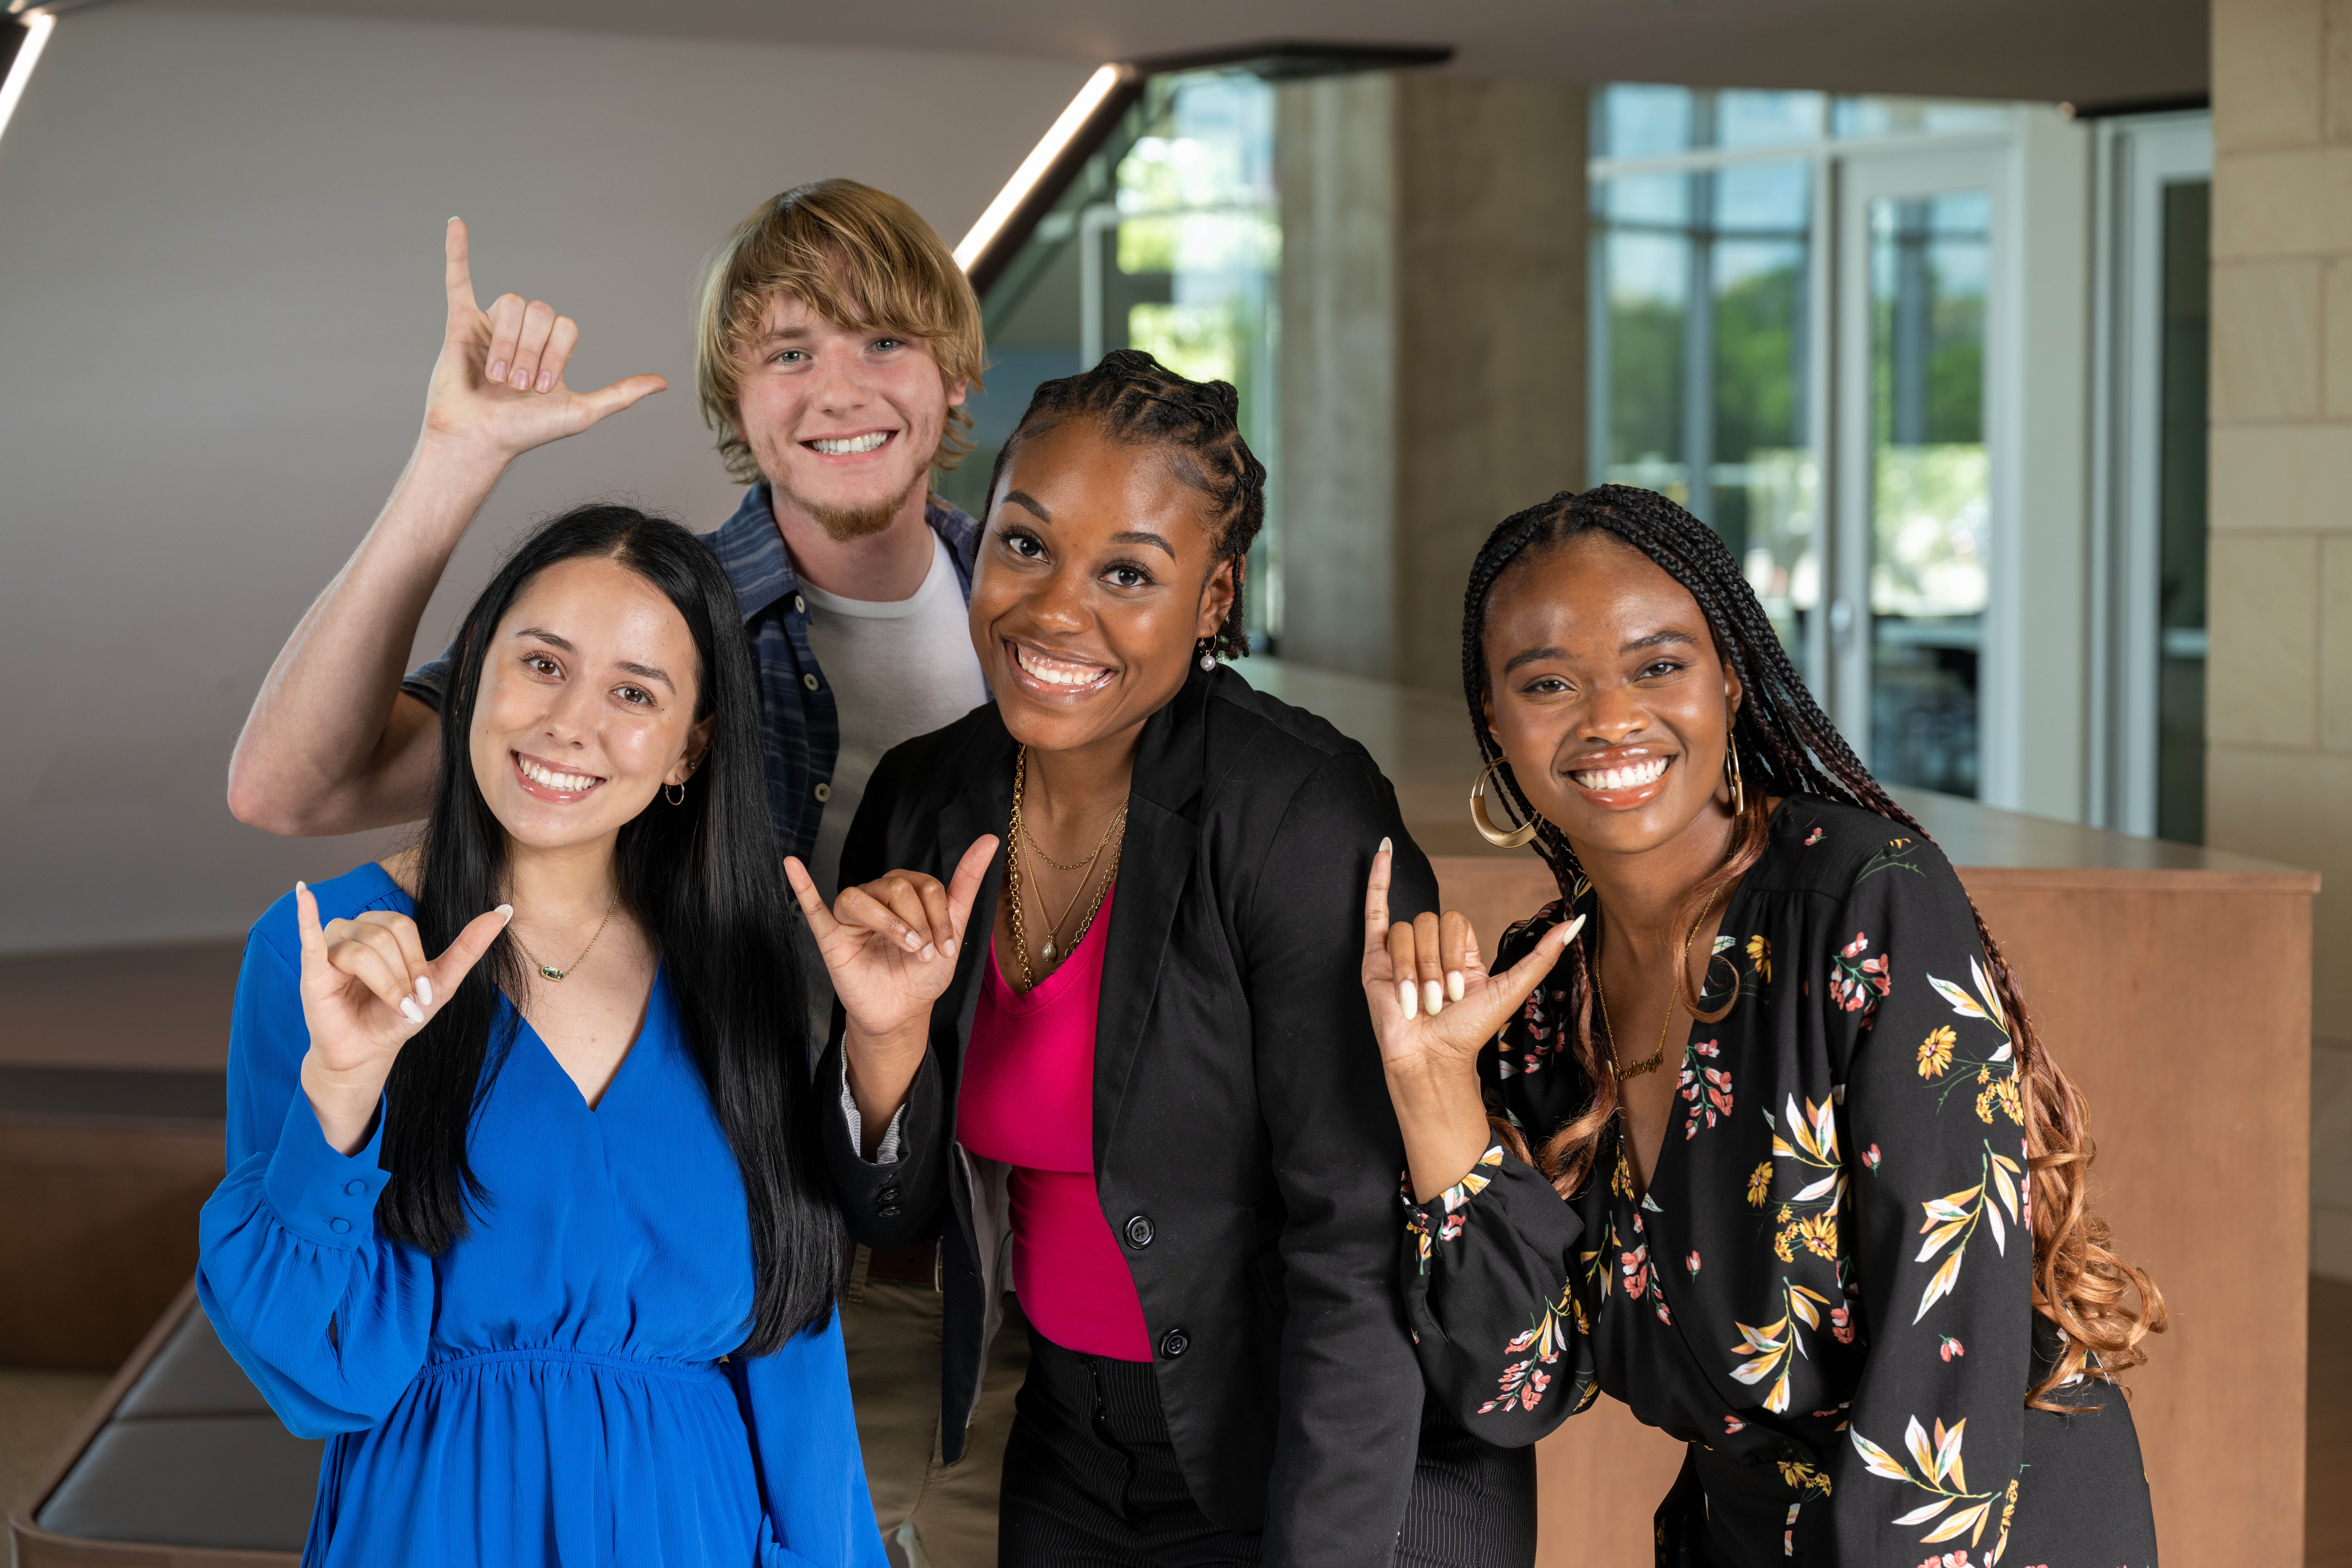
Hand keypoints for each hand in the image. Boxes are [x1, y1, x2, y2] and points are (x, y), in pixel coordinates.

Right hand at [293, 880, 511, 1151]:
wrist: (368, 1051)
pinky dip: (306, 915)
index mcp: (383, 930)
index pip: (402, 927)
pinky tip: (304, 894)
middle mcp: (355, 931)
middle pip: (382, 935)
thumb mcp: (441, 982)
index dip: (415, 961)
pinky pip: (310, 936)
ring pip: (360, 949)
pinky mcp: (312, 969)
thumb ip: (470, 946)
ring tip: (387, 1005)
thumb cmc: (399, 1015)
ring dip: (382, 983)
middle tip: (404, 1003)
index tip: (422, 994)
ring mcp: (331, 947)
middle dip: (400, 975)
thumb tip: (505, 909)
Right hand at [420, 218, 666, 467]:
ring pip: (511, 303)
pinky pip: (459, 280)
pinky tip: (456, 224)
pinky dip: (457, 251)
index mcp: (551, 349)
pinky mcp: (461, 324)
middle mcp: (524, 334)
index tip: (543, 389)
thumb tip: (663, 383)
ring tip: (497, 377)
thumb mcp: (582, 412)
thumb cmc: (525, 431)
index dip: (556, 354)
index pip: (565, 325)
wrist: (480, 439)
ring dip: (508, 343)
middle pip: (540, 311)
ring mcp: (492, 326)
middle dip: (532, 351)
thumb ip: (621, 394)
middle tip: (519, 387)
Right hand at [785, 838, 996, 1046]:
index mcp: (906, 891)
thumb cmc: (923, 972)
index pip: (925, 885)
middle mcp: (878, 896)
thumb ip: (966, 883)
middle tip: (921, 953)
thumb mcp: (952, 929)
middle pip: (896, 887)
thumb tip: (990, 839)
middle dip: (918, 924)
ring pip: (861, 896)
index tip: (947, 948)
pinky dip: (802, 885)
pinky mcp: (831, 935)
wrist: (902, 1012)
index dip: (940, 917)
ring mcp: (853, 915)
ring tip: (903, 947)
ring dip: (888, 924)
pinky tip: (793, 865)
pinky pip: (812, 906)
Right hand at [1361, 839, 1584, 1084]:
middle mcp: (1429, 948)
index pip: (1455, 920)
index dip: (1455, 951)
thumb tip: (1576, 923)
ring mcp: (1400, 951)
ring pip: (1405, 931)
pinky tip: (1382, 851)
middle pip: (1429, 922)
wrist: (1431, 1059)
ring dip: (1412, 970)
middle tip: (1438, 999)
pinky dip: (1376, 881)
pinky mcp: (1374, 959)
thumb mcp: (1510, 989)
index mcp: (1459, 952)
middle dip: (1435, 965)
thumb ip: (1541, 956)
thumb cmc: (1468, 1032)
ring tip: (1417, 1001)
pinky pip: (1374, 910)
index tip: (1460, 990)